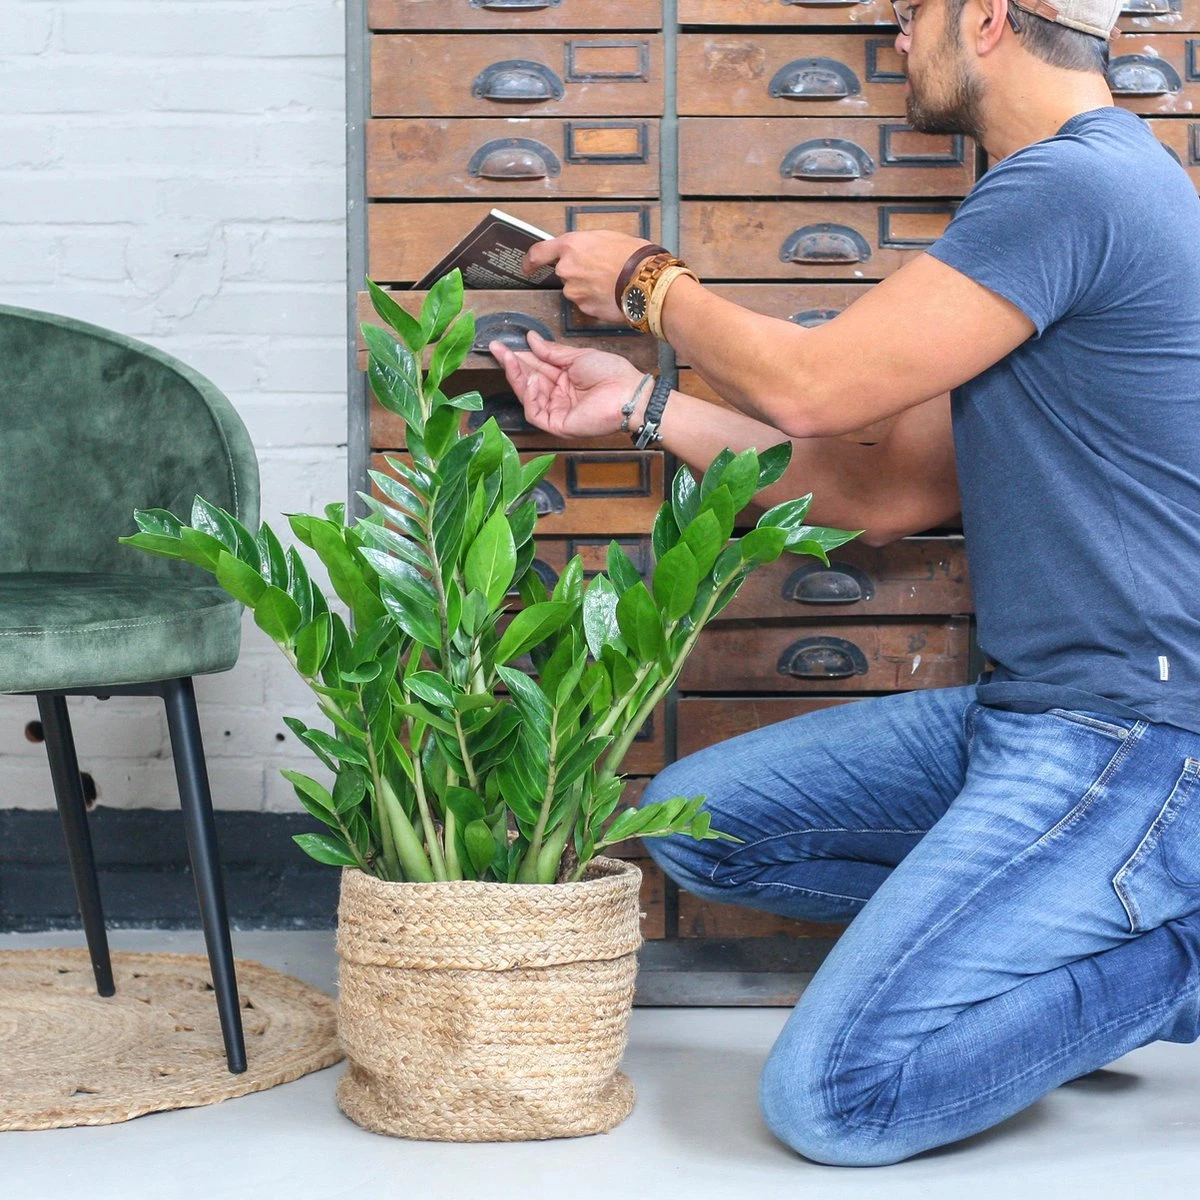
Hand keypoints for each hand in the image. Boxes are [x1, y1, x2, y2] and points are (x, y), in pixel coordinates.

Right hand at [488, 332, 646, 438]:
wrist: (627, 393)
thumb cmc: (610, 373)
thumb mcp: (577, 356)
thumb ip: (551, 352)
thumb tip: (531, 339)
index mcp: (565, 379)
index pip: (536, 367)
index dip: (520, 356)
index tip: (503, 344)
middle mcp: (559, 396)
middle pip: (529, 381)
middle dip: (512, 365)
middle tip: (497, 348)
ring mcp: (557, 411)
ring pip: (528, 396)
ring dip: (517, 377)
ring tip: (510, 359)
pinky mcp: (557, 424)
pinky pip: (535, 412)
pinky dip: (529, 396)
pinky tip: (530, 379)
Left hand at [524, 231, 652, 323]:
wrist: (647, 282)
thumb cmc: (633, 256)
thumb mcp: (606, 237)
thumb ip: (585, 245)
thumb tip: (583, 251)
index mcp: (570, 246)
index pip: (539, 253)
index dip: (531, 261)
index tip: (528, 266)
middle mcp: (567, 269)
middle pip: (563, 273)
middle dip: (578, 273)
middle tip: (600, 270)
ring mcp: (575, 292)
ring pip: (575, 290)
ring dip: (588, 288)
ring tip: (610, 282)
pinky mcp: (585, 309)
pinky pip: (587, 304)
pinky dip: (596, 301)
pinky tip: (611, 294)